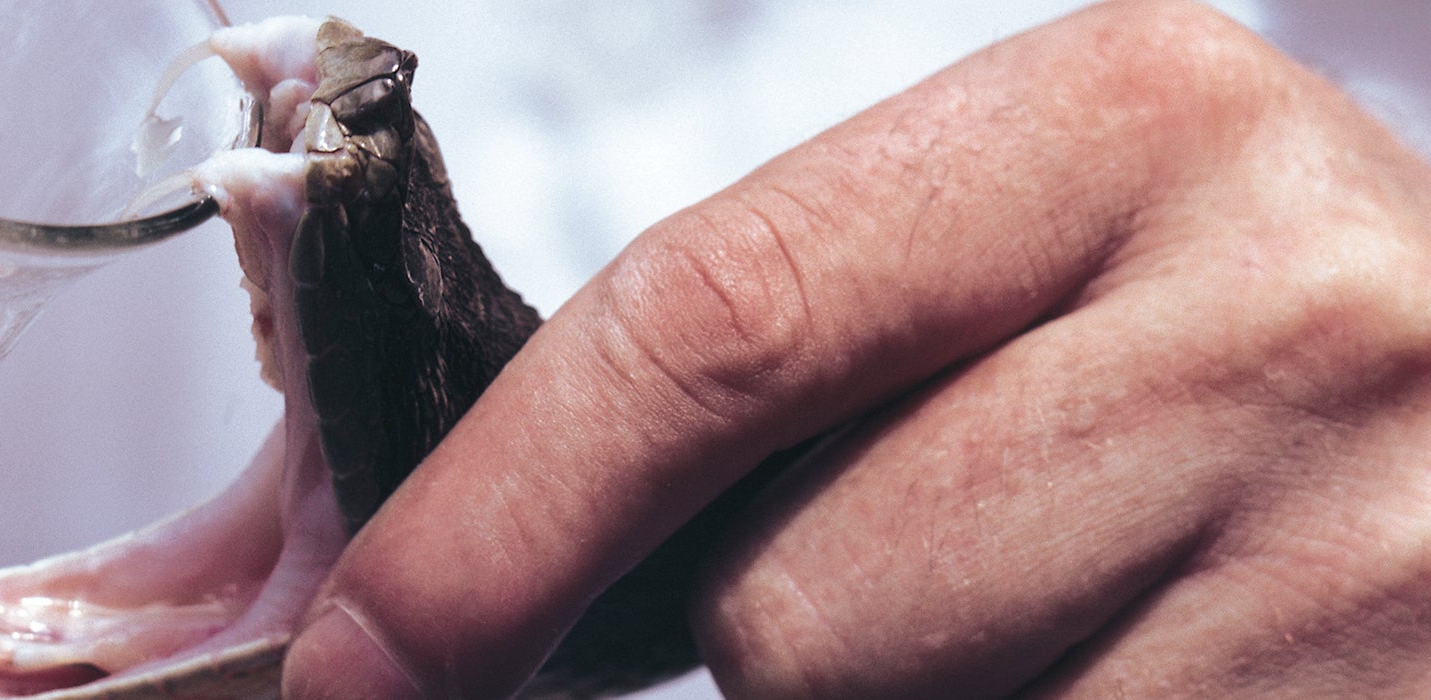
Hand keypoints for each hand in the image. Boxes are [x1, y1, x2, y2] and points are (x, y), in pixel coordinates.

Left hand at [281, 1, 1430, 696]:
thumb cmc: (1219, 343)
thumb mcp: (1017, 269)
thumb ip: (763, 376)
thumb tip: (439, 575)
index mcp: (1122, 123)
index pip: (709, 327)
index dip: (490, 526)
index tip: (358, 660)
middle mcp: (1274, 319)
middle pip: (784, 600)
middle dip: (765, 634)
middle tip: (926, 561)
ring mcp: (1355, 558)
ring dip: (905, 699)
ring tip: (1068, 602)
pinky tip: (1123, 674)